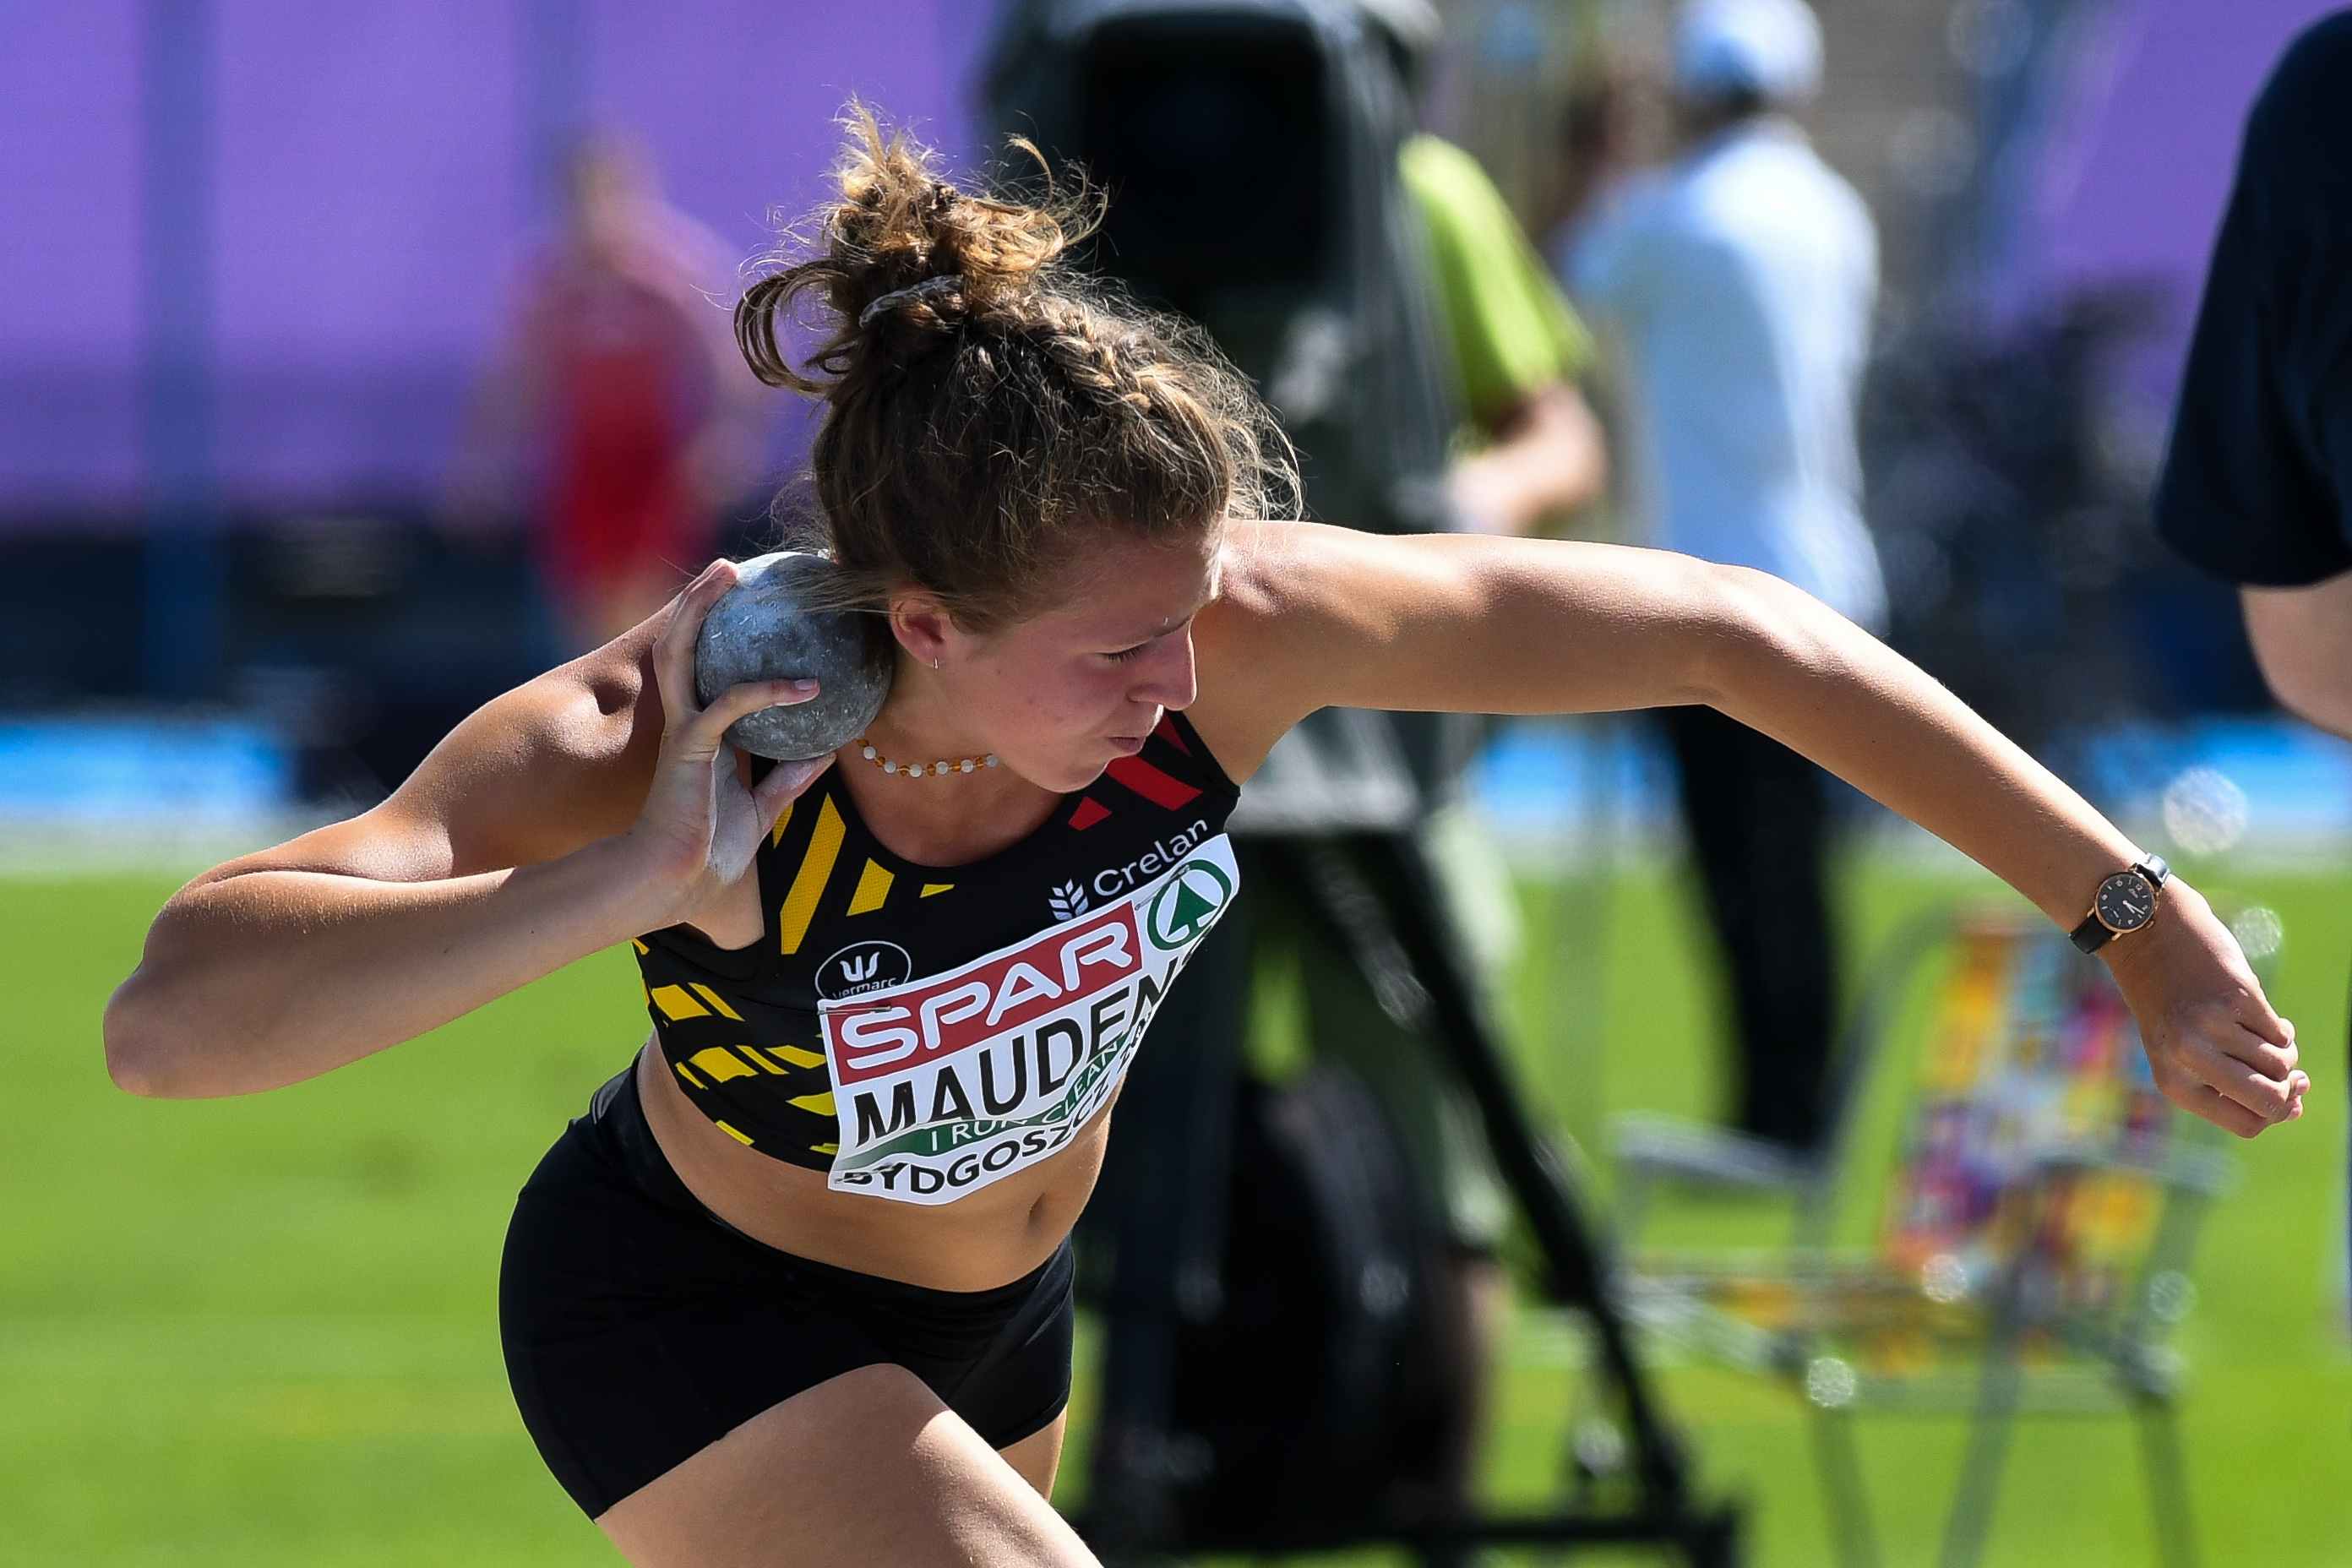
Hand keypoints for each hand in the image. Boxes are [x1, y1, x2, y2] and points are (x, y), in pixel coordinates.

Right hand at [627, 559, 831, 927]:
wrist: (675, 884)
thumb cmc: (708, 853)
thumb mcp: (761, 809)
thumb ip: (790, 779)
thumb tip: (829, 753)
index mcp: (700, 731)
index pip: (709, 665)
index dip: (726, 631)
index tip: (758, 601)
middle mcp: (685, 720)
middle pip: (682, 643)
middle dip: (699, 598)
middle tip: (731, 564)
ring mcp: (682, 730)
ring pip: (682, 653)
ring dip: (699, 608)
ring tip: (729, 572)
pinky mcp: (688, 748)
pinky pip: (728, 707)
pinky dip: (767, 692)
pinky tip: (807, 687)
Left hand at [2102, 877, 2308, 1136]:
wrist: (2145, 934)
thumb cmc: (2168, 1002)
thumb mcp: (2182, 1052)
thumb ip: (2228, 1083)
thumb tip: (2295, 1108)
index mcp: (2172, 1082)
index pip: (2247, 1126)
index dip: (2275, 1114)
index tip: (2285, 1095)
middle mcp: (2189, 1057)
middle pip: (2270, 1100)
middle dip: (2289, 1088)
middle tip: (2289, 1069)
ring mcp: (2213, 1026)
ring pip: (2282, 1063)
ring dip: (2282, 1050)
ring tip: (2258, 1032)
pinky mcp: (2237, 996)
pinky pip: (2280, 1031)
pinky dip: (2277, 1025)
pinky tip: (2253, 1009)